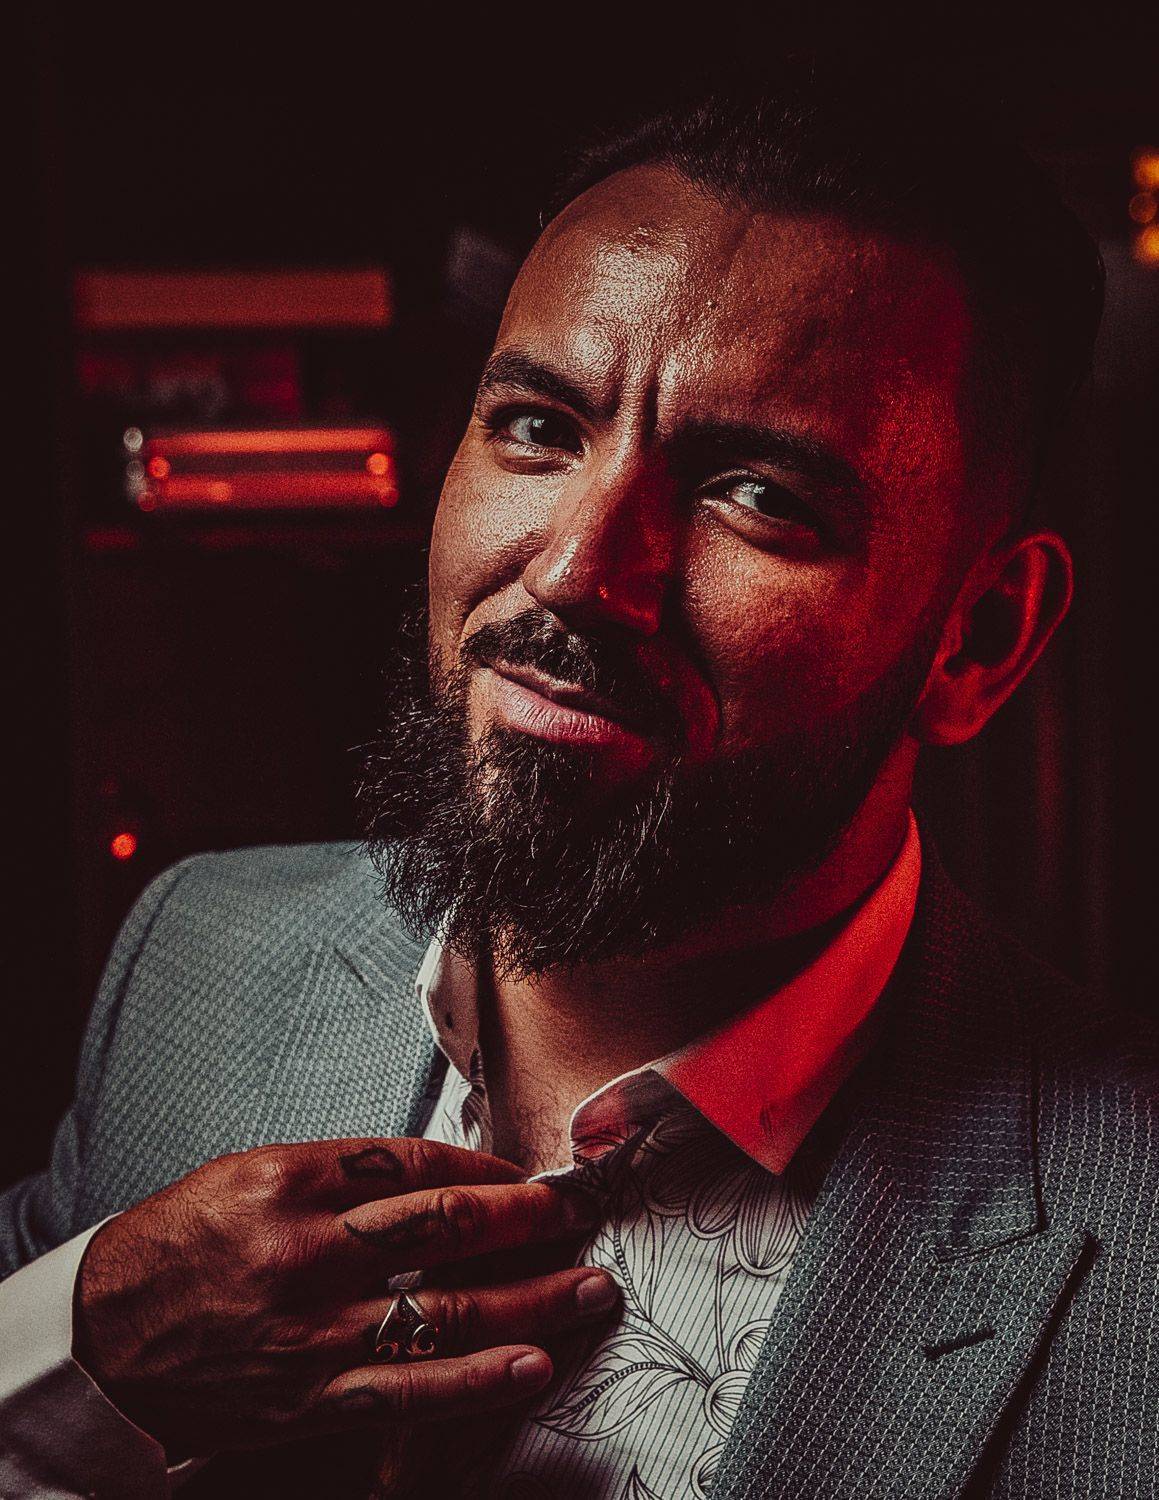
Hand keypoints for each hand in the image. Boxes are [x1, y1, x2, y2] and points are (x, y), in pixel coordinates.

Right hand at [74, 1138, 615, 1456]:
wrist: (101, 1337)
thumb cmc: (179, 1244)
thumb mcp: (250, 1175)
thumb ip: (341, 1172)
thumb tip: (438, 1173)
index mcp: (293, 1180)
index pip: (418, 1163)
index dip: (489, 1166)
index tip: (530, 1173)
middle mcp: (309, 1250)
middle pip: (447, 1226)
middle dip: (530, 1218)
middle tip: (586, 1213)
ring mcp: (312, 1331)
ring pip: (446, 1309)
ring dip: (532, 1299)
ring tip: (591, 1288)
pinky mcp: (308, 1398)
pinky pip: (410, 1391)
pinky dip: (478, 1381)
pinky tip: (534, 1365)